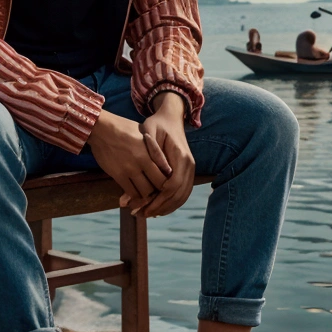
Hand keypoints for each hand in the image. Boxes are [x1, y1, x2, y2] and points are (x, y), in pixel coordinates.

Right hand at [87, 110, 169, 209]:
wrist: (101, 128)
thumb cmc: (124, 128)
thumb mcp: (143, 134)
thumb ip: (155, 150)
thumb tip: (167, 165)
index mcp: (149, 152)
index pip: (165, 174)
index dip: (168, 181)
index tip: (167, 183)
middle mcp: (140, 163)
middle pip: (157, 186)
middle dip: (159, 190)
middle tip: (158, 190)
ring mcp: (128, 170)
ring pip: (144, 192)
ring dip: (147, 194)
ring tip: (147, 192)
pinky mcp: (117, 175)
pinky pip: (130, 192)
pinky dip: (134, 195)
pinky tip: (135, 192)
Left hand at [134, 92, 195, 217]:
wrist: (171, 117)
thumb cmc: (157, 124)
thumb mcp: (149, 132)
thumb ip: (151, 152)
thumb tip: (148, 174)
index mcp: (181, 156)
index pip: (172, 185)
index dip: (157, 199)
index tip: (141, 206)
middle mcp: (189, 164)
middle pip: (178, 195)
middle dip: (159, 207)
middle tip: (140, 214)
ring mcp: (190, 169)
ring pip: (181, 196)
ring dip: (165, 208)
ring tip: (146, 213)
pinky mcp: (187, 172)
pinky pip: (182, 193)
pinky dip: (171, 203)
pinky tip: (157, 208)